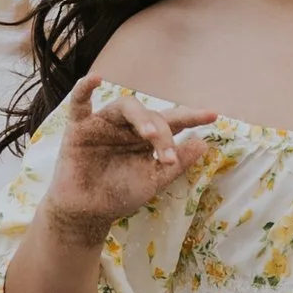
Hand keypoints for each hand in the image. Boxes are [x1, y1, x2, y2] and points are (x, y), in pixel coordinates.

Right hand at [42, 77, 216, 239]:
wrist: (88, 214)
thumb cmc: (119, 196)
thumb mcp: (154, 181)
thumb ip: (176, 164)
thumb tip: (203, 144)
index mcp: (146, 138)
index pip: (172, 122)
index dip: (192, 117)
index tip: (213, 115)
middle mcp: (127, 127)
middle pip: (151, 116)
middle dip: (164, 134)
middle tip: (168, 156)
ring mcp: (103, 124)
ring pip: (126, 106)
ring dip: (142, 118)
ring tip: (151, 135)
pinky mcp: (79, 128)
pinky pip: (79, 103)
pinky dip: (85, 88)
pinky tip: (96, 78)